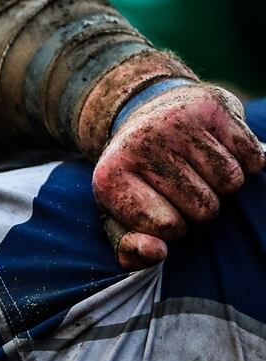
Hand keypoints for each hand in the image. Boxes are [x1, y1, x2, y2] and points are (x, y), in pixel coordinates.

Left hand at [93, 83, 264, 268]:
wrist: (144, 117)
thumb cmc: (138, 180)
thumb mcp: (121, 217)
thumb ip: (131, 248)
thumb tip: (156, 252)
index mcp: (109, 178)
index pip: (167, 228)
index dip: (173, 227)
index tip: (160, 210)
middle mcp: (139, 145)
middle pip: (204, 208)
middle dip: (200, 209)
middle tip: (183, 190)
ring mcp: (175, 122)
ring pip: (231, 183)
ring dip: (223, 187)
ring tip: (199, 173)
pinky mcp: (210, 106)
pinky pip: (251, 158)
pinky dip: (245, 164)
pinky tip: (219, 155)